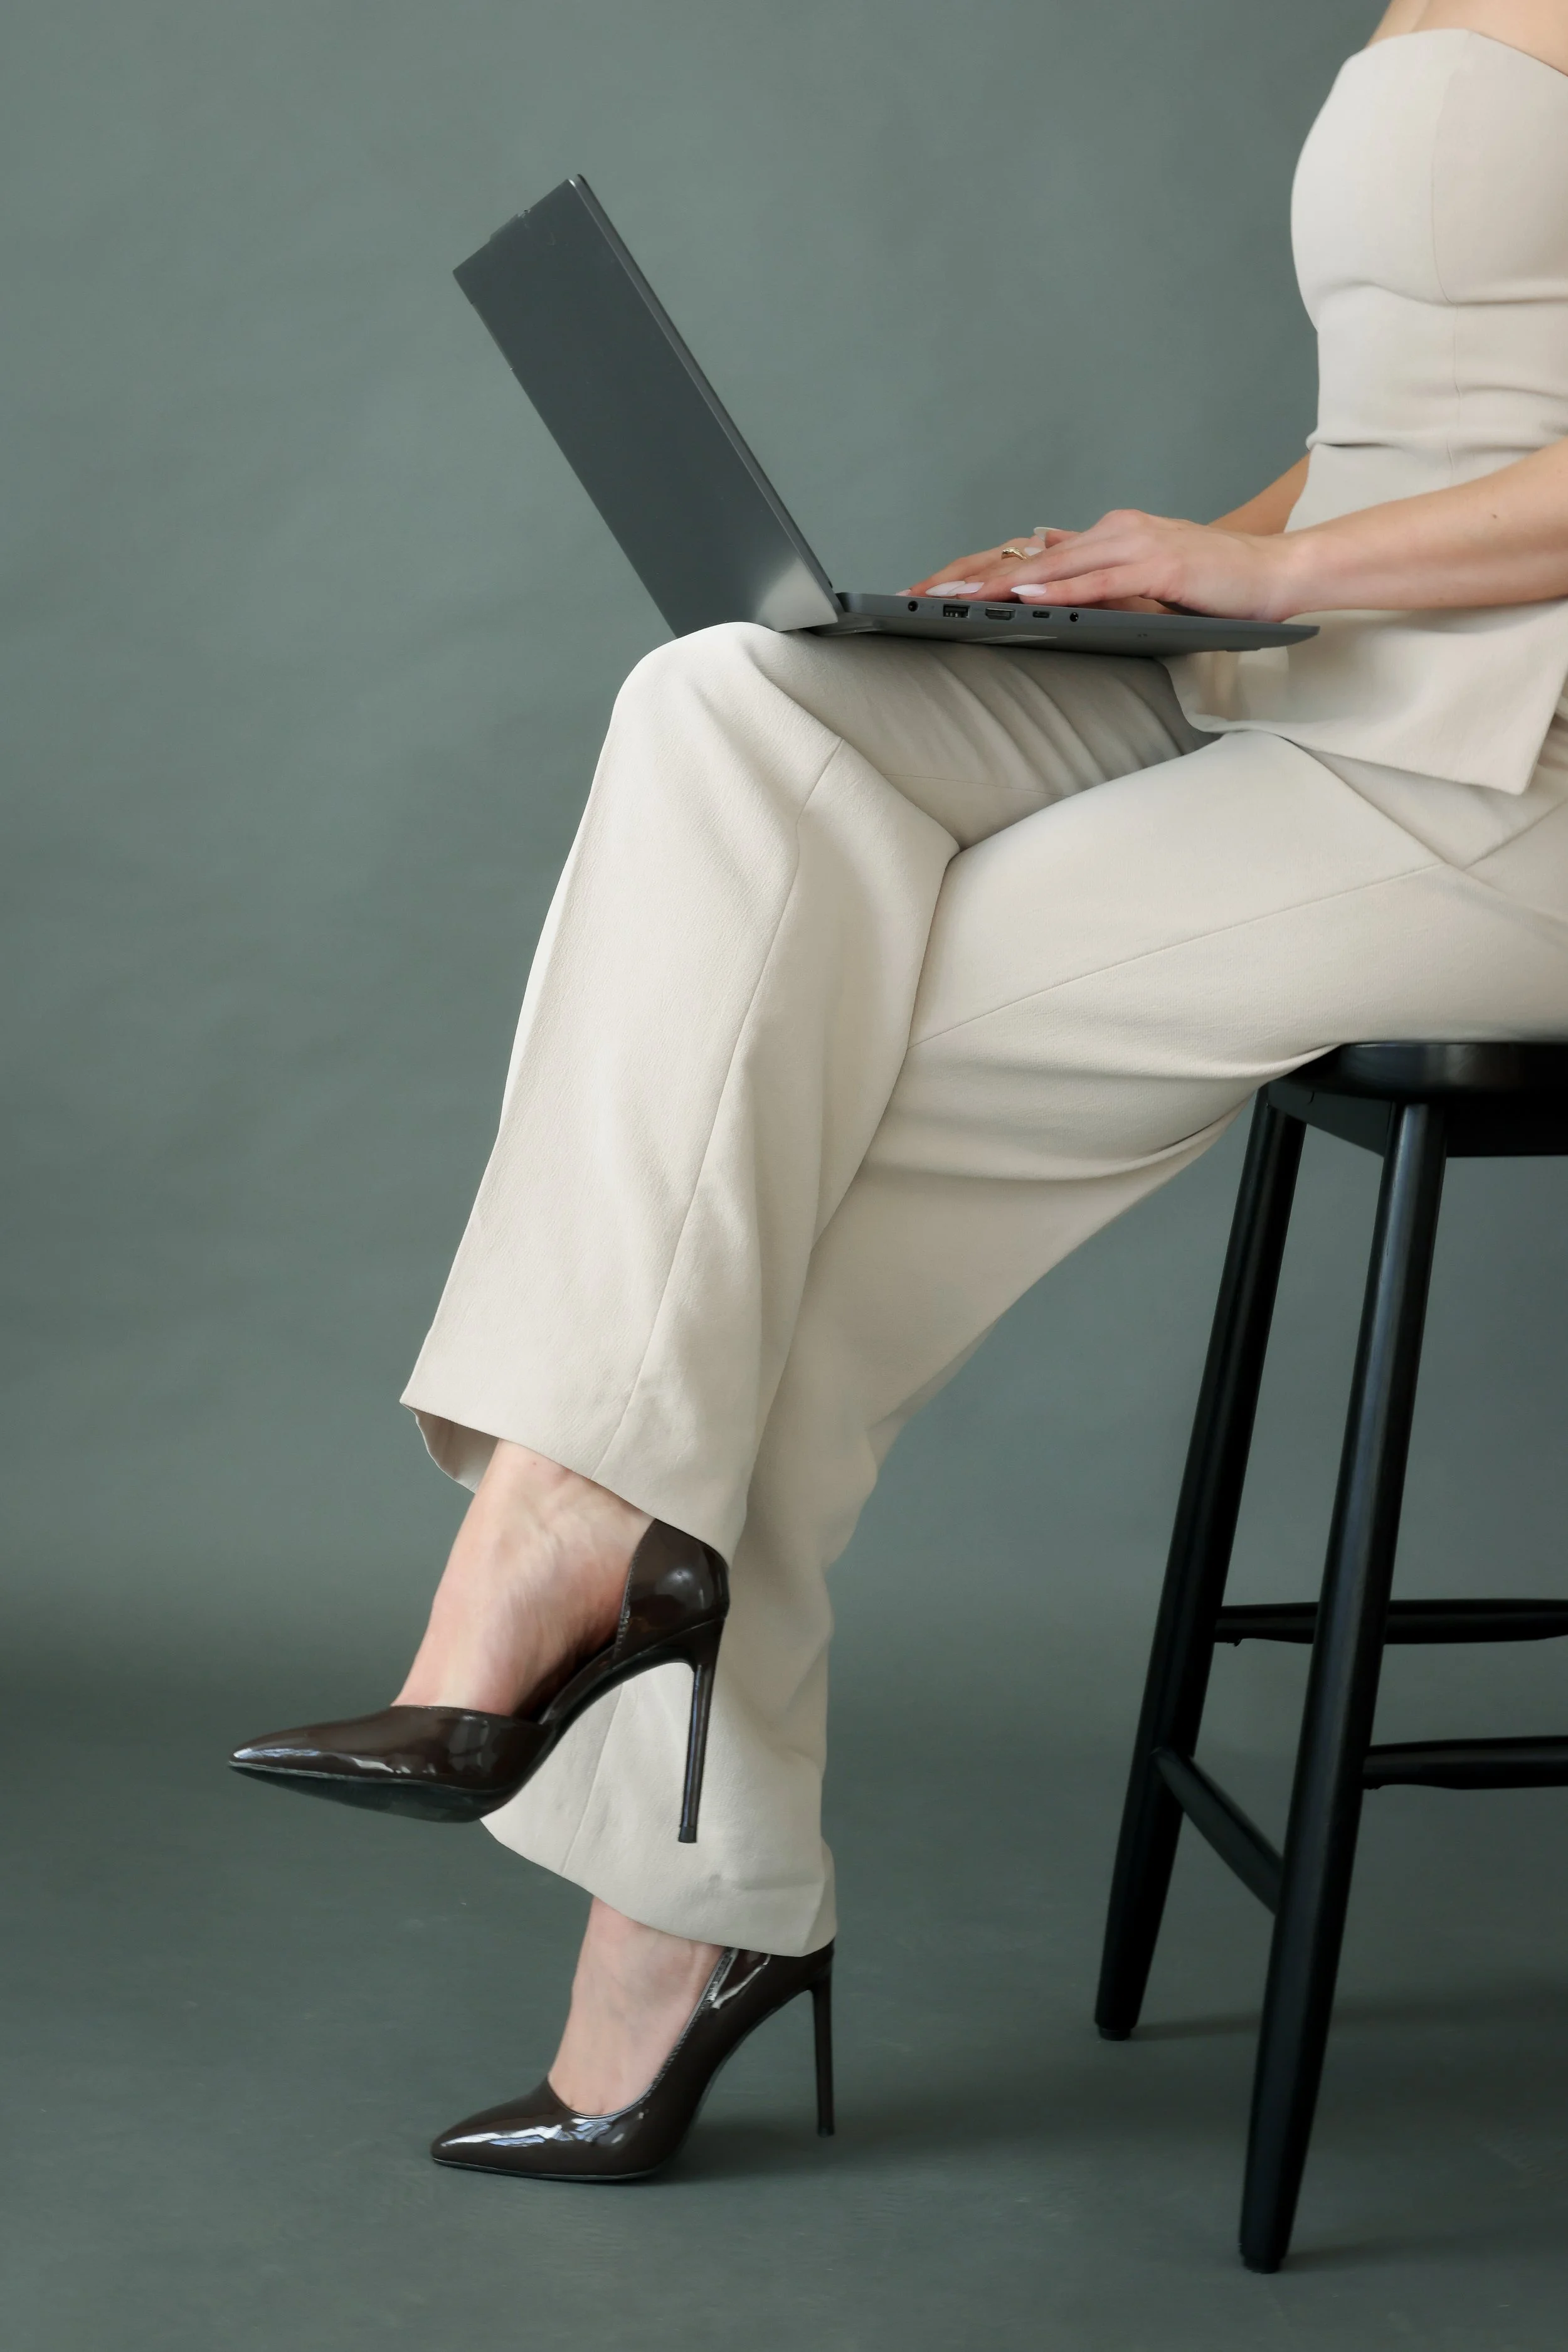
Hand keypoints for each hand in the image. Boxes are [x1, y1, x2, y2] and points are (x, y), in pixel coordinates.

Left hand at [910, 511, 1306, 621]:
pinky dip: (1061, 589)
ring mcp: (1137, 544)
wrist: (1275, 574)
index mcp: (1108, 534)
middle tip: (921, 593)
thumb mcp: (1143, 578)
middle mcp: (1116, 530)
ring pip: (1056, 566)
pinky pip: (1100, 580)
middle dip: (971, 575)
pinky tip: (1027, 598)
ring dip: (1001, 583)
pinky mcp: (1160, 566)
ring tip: (955, 598)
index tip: (932, 588)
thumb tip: (1047, 573)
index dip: (978, 569)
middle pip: (1029, 555)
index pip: (1030, 553)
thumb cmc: (1213, 584)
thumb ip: (1098, 575)